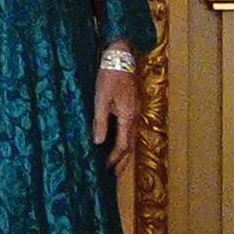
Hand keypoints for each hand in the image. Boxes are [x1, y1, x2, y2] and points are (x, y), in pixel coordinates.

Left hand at [93, 51, 139, 174]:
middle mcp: (134, 118)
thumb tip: (98, 143)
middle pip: (130, 146)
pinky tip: (116, 143)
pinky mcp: (131, 107)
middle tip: (114, 176)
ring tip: (116, 165)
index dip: (114, 159)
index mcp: (128, 117)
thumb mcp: (101, 99)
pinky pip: (129, 130)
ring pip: (131, 139)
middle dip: (122, 162)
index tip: (105, 170)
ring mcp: (134, 112)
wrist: (121, 57)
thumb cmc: (110, 76)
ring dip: (124, 154)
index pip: (123, 146)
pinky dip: (124, 142)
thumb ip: (100, 121)